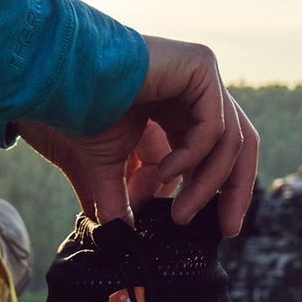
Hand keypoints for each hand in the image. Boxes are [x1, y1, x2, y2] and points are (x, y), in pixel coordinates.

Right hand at [19, 35, 258, 235]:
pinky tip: (165, 172)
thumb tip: (121, 236)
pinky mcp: (200, 66)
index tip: (221, 228)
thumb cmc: (81, 110)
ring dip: (206, 185)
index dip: (225, 190)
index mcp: (184, 107)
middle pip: (239, 146)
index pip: (222, 151)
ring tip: (180, 215)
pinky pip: (213, 125)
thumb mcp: (109, 167)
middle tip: (228, 230)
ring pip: (230, 141)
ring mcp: (202, 75)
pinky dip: (193, 157)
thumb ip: (121, 198)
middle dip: (235, 191)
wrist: (63, 76)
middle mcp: (199, 90)